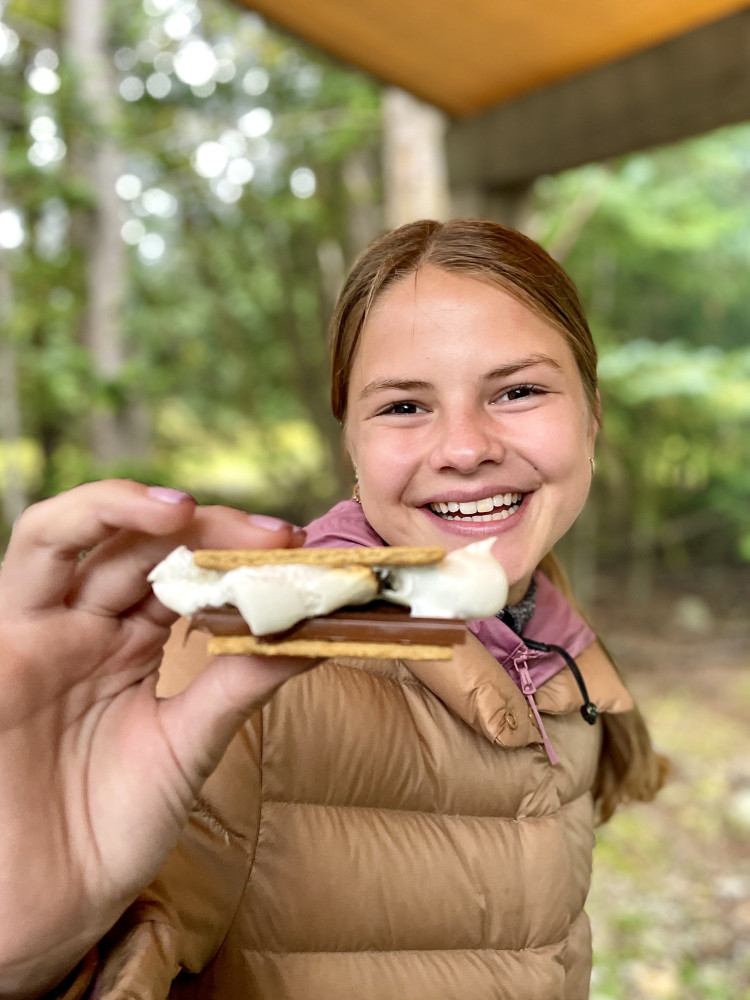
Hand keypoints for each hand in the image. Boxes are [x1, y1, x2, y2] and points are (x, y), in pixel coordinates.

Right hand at [0, 480, 312, 996]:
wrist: (47, 905)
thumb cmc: (112, 825)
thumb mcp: (191, 743)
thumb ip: (238, 680)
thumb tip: (315, 628)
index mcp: (127, 647)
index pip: (182, 575)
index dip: (237, 556)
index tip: (300, 554)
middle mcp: (81, 629)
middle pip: (136, 547)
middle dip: (204, 530)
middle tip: (270, 536)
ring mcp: (38, 635)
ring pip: (66, 534)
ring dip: (128, 507)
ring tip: (188, 515)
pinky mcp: (1, 650)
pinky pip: (29, 566)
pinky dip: (84, 525)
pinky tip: (145, 526)